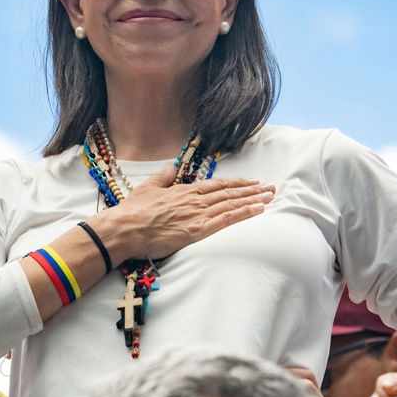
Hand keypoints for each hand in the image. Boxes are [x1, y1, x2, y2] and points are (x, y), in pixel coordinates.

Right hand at [92, 165, 273, 261]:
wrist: (125, 227)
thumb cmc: (134, 210)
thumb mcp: (149, 187)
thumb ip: (163, 176)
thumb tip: (172, 166)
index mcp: (185, 190)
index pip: (218, 184)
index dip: (237, 183)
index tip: (252, 181)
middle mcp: (195, 199)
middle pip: (230, 192)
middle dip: (252, 189)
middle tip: (271, 187)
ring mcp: (197, 214)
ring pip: (232, 203)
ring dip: (254, 199)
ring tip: (270, 196)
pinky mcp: (197, 230)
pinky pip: (226, 220)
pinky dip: (244, 213)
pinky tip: (258, 209)